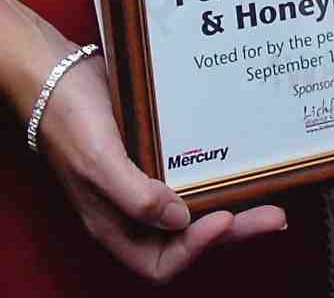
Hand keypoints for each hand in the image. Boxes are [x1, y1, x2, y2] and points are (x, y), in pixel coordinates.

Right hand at [34, 53, 285, 281]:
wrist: (57, 73)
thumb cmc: (69, 121)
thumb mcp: (97, 162)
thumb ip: (134, 196)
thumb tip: (180, 221)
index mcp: (115, 225)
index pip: (161, 262)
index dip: (195, 250)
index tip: (224, 219)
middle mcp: (136, 211)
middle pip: (191, 237)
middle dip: (236, 230)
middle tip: (276, 217)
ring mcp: (150, 182)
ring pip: (200, 206)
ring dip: (236, 204)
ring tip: (275, 195)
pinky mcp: (160, 153)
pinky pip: (197, 172)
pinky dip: (222, 173)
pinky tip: (247, 162)